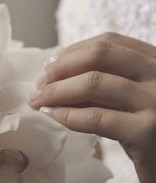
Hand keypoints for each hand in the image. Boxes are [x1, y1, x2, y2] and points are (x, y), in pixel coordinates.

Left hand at [28, 32, 155, 182]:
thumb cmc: (153, 140)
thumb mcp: (133, 103)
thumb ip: (107, 86)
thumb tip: (54, 75)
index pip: (110, 42)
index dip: (73, 51)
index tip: (49, 66)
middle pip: (100, 55)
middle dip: (61, 67)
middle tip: (39, 84)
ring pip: (94, 83)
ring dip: (57, 91)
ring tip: (37, 101)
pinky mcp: (148, 133)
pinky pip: (97, 118)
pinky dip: (68, 115)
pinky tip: (52, 116)